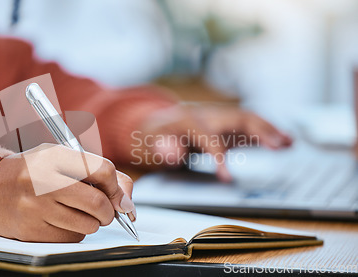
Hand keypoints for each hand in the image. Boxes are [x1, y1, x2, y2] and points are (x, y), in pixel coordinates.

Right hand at [0, 143, 134, 241]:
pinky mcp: (31, 230)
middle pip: (98, 204)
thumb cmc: (32, 172)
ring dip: (91, 223)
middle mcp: (44, 180)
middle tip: (105, 211)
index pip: (103, 170)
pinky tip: (60, 220)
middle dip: (109, 212)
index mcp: (54, 155)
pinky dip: (74, 233)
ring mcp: (36, 207)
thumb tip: (127, 202)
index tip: (118, 196)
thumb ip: (96, 172)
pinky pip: (70, 239)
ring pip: (87, 225)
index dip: (117, 187)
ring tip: (76, 212)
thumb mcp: (60, 158)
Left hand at [134, 104, 291, 181]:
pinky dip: (268, 133)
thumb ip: (162, 149)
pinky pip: (249, 127)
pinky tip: (286, 141)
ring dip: (269, 130)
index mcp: (188, 119)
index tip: (227, 178)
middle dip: (259, 131)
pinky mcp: (227, 125)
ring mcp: (219, 118)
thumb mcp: (152, 143)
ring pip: (247, 120)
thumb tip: (172, 154)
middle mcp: (207, 114)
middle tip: (279, 146)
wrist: (158, 122)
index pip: (208, 137)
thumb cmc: (156, 135)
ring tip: (289, 143)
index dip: (218, 156)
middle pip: (236, 119)